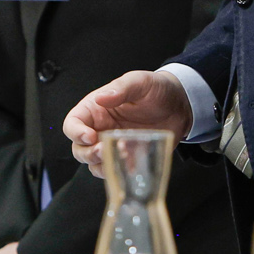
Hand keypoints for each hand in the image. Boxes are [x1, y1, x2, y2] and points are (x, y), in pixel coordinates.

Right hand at [63, 70, 190, 170]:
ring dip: (103, 165)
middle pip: (79, 148)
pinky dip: (119, 171)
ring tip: (123, 154)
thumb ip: (121, 88)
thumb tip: (101, 98)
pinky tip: (132, 162)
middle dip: (87, 153)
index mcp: (96, 109)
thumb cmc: (157, 90)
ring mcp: (113, 146)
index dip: (75, 132)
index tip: (89, 136)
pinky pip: (115, 171)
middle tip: (103, 150)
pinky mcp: (127, 158)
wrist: (181, 105)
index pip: (72, 123)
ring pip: (94, 164)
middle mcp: (100, 129)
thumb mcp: (140, 82)